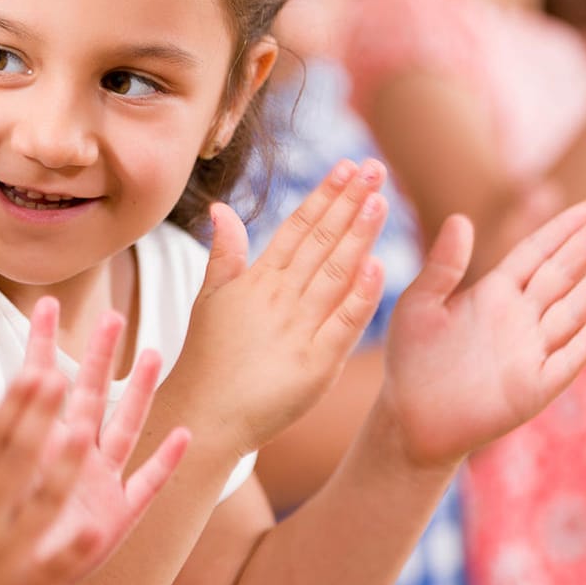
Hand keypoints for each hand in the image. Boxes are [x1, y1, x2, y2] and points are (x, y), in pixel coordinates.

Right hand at [174, 159, 390, 454]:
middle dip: (349, 202)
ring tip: (379, 201)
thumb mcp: (209, 299)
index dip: (324, 196)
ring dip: (359, 236)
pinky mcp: (315, 365)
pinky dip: (361, 296)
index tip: (346, 168)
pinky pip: (343, 324)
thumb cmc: (207, 358)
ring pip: (335, 274)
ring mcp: (298, 330)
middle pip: (320, 242)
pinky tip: (379, 266)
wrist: (206, 416)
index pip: (297, 228)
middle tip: (373, 170)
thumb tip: (221, 209)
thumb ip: (224, 253)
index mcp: (257, 281)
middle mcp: (279, 299)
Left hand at [377, 201, 585, 468]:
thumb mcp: (420, 304)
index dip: (564, 228)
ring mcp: (531, 352)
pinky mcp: (534, 388)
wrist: (410, 418)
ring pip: (572, 311)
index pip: (537, 252)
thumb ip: (442, 265)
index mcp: (495, 292)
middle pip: (562, 273)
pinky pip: (566, 361)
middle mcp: (520, 317)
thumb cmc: (412, 359)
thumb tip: (460, 217)